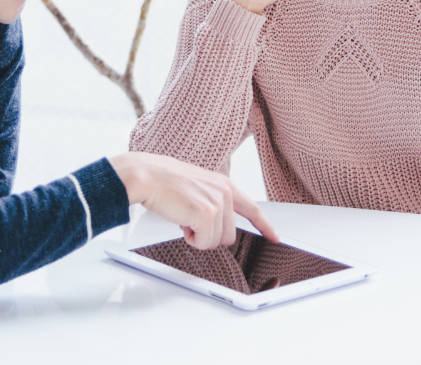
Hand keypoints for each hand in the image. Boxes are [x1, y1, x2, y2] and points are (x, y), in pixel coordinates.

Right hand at [108, 153, 278, 248]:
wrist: (146, 176)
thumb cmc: (163, 182)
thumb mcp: (195, 188)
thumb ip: (211, 202)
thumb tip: (213, 226)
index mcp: (223, 185)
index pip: (251, 208)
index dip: (264, 225)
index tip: (274, 236)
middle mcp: (224, 192)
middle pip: (229, 236)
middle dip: (209, 236)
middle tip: (190, 223)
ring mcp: (217, 203)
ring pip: (216, 242)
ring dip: (197, 237)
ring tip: (183, 218)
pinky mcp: (206, 214)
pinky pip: (203, 243)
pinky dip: (190, 239)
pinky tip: (180, 222)